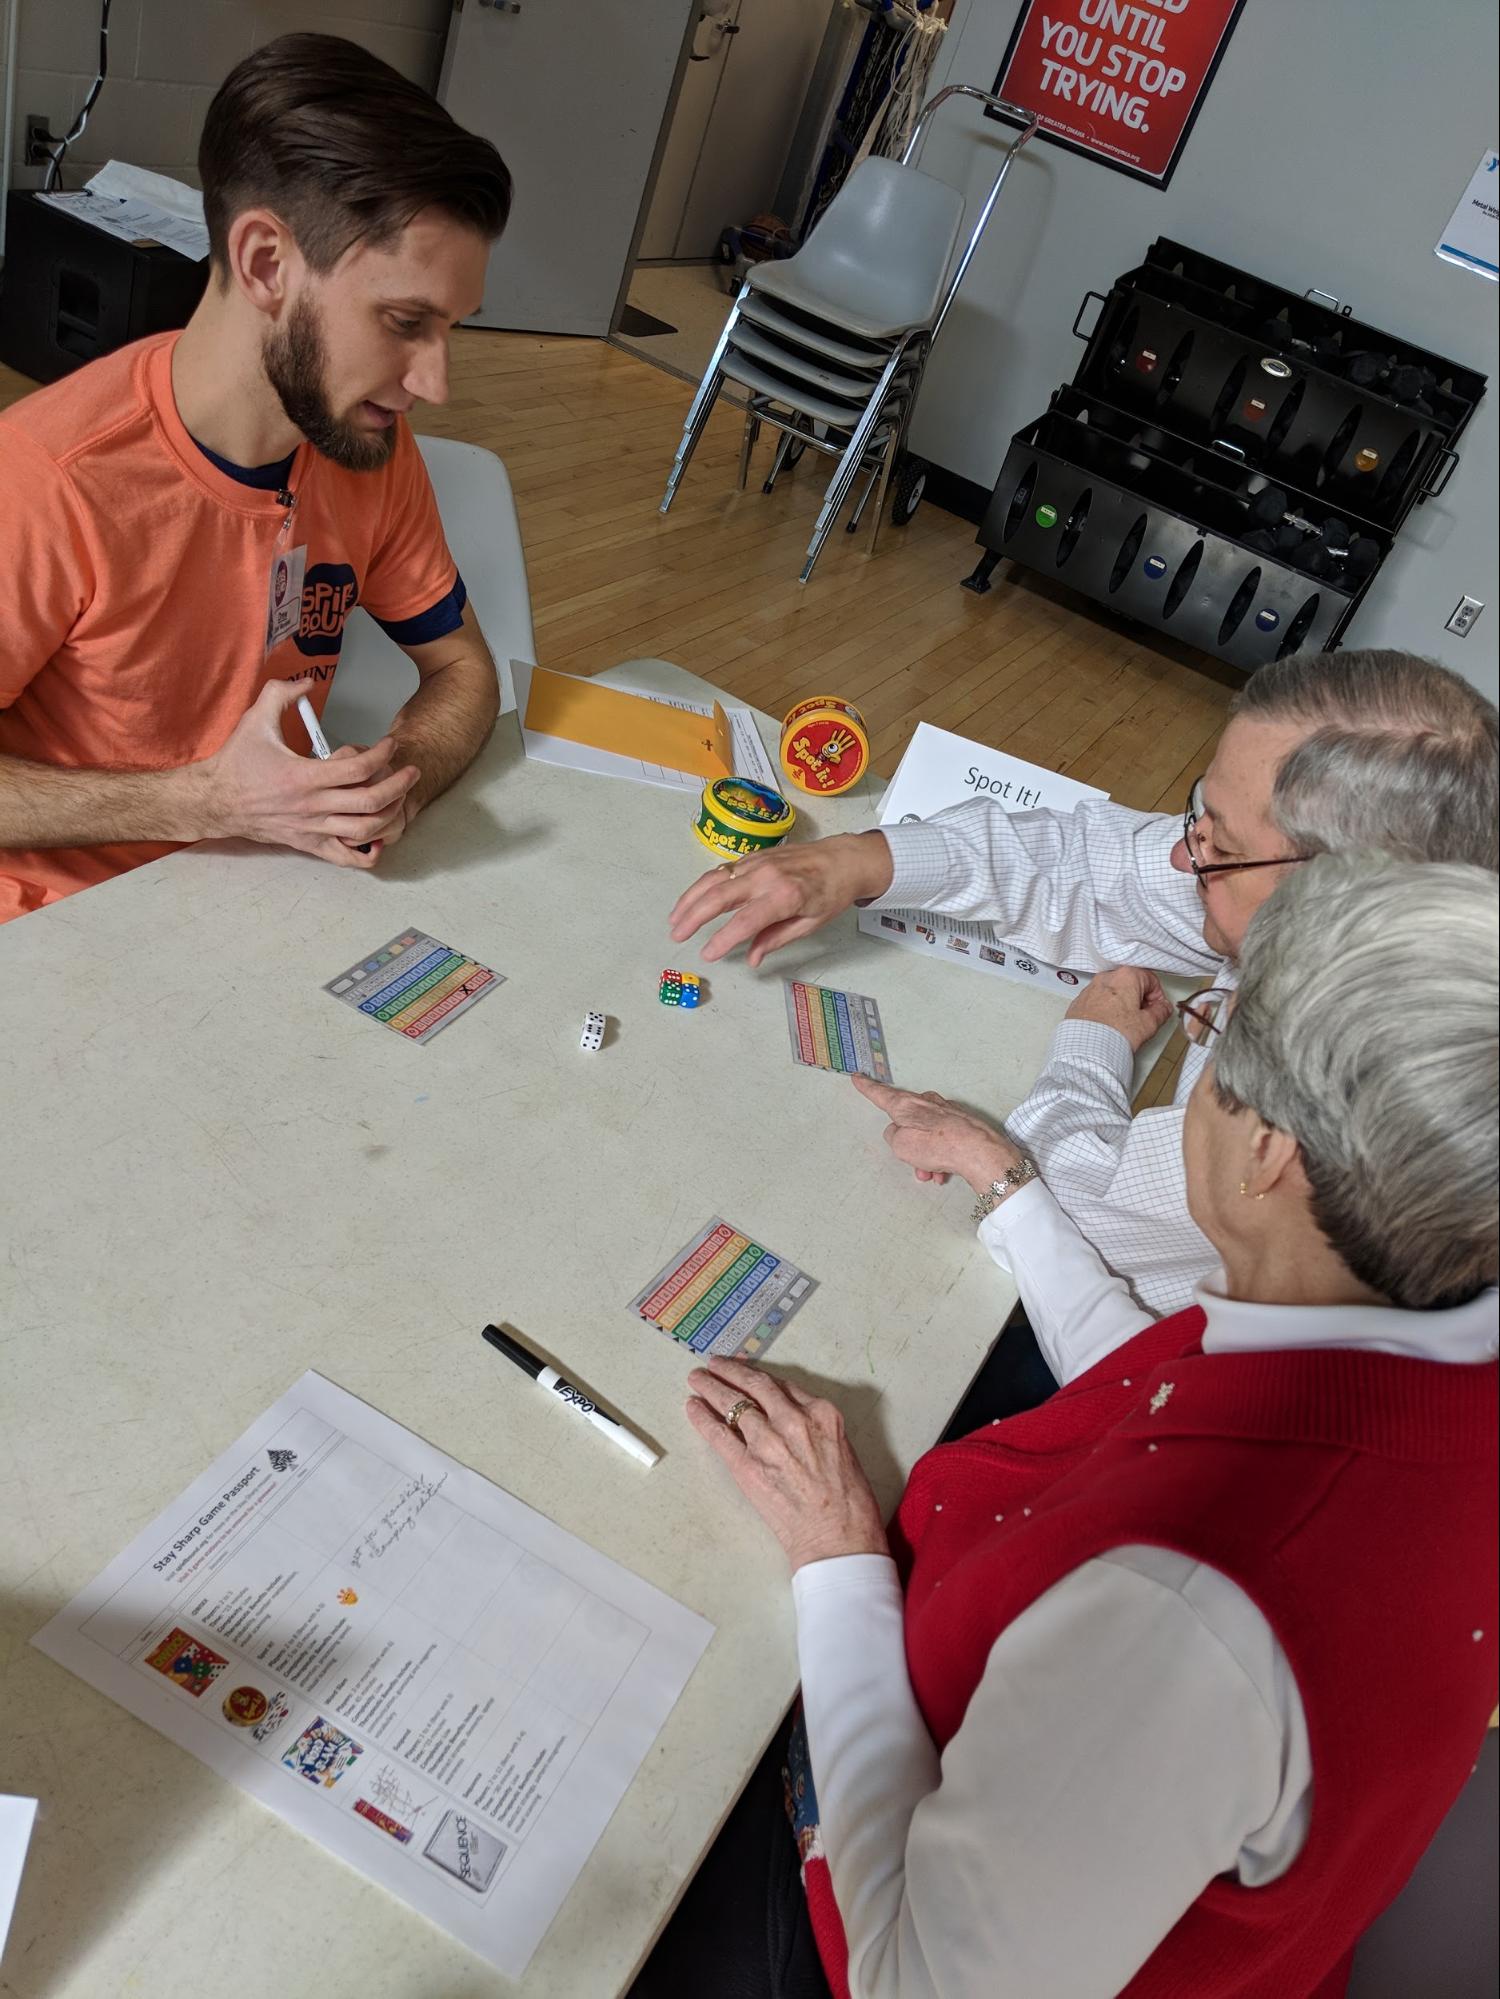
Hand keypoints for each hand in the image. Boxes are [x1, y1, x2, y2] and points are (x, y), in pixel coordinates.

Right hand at [195, 680, 419, 868]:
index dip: (382, 754)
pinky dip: (368, 851)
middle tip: (410, 770)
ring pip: (365, 829)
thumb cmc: (236, 763)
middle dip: (399, 784)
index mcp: (304, 776)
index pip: (358, 767)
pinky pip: (346, 857)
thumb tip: (307, 682)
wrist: (216, 801)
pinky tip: (378, 836)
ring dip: (390, 813)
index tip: (389, 745)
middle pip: (371, 801)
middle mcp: (312, 806)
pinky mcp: (309, 844)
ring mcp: (313, 829)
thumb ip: (282, 693)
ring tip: (399, 797)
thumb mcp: (255, 719)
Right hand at [668, 830, 893, 966]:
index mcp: (784, 896)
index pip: (744, 922)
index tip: (707, 955)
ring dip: (690, 898)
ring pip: (714, 879)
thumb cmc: (831, 893)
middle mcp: (766, 877)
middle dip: (693, 917)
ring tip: (675, 918)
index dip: (722, 940)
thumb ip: (776, 939)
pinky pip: (722, 870)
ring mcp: (757, 863)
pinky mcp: (753, 856)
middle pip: (720, 896)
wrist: (844, 858)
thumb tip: (751, 959)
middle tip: (677, 935)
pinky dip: (702, 885)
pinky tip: (692, 899)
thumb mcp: (810, 923)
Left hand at [684, 1356, 887, 1571]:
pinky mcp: (747, 1467)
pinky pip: (719, 1435)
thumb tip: (789, 1421)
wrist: (839, 1539)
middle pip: (754, 1386)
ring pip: (733, 1404)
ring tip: (697, 1380)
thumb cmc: (849, 1502)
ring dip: (711, 1388)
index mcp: (821, 1414)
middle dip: (730, 1372)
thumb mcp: (842, 1449)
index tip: (745, 1371)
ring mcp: (768, 1442)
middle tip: (714, 1364)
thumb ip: (814, 1429)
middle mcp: (793, 1420)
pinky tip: (693, 1407)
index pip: (780, 1385)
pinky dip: (702, 1418)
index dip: (757, 1375)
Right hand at [852, 1074, 1023, 1193]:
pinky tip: (945, 1171)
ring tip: (932, 1174)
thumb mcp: (900, 1145)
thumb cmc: (938, 1145)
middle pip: (908, 1123)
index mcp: (907, 1105)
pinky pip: (943, 1140)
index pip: (881, 1094)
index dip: (868, 1088)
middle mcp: (927, 1103)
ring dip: (926, 1157)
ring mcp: (946, 1111)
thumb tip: (899, 1133)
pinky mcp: (962, 1123)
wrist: (978, 1151)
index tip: (859, 1078)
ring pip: (927, 1136)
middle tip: (914, 1164)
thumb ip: (893, 1136)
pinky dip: (941, 1156)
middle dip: (909, 1147)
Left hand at [1065, 966, 1173, 1051]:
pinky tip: (1110, 1024)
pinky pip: (1098, 1000)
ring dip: (1122, 1004)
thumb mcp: (1148, 1024)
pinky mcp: (1080, 1001)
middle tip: (1144, 1017)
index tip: (1158, 1008)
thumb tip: (1163, 1008)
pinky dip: (1106, 1009)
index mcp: (1126, 976)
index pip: (1151, 980)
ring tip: (1126, 1023)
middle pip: (1131, 983)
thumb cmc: (1114, 1033)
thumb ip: (1160, 1012)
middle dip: (1140, 999)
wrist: (1086, 1047)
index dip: (1158, 996)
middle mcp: (1106, 978)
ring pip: (1113, 992)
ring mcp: (1090, 989)